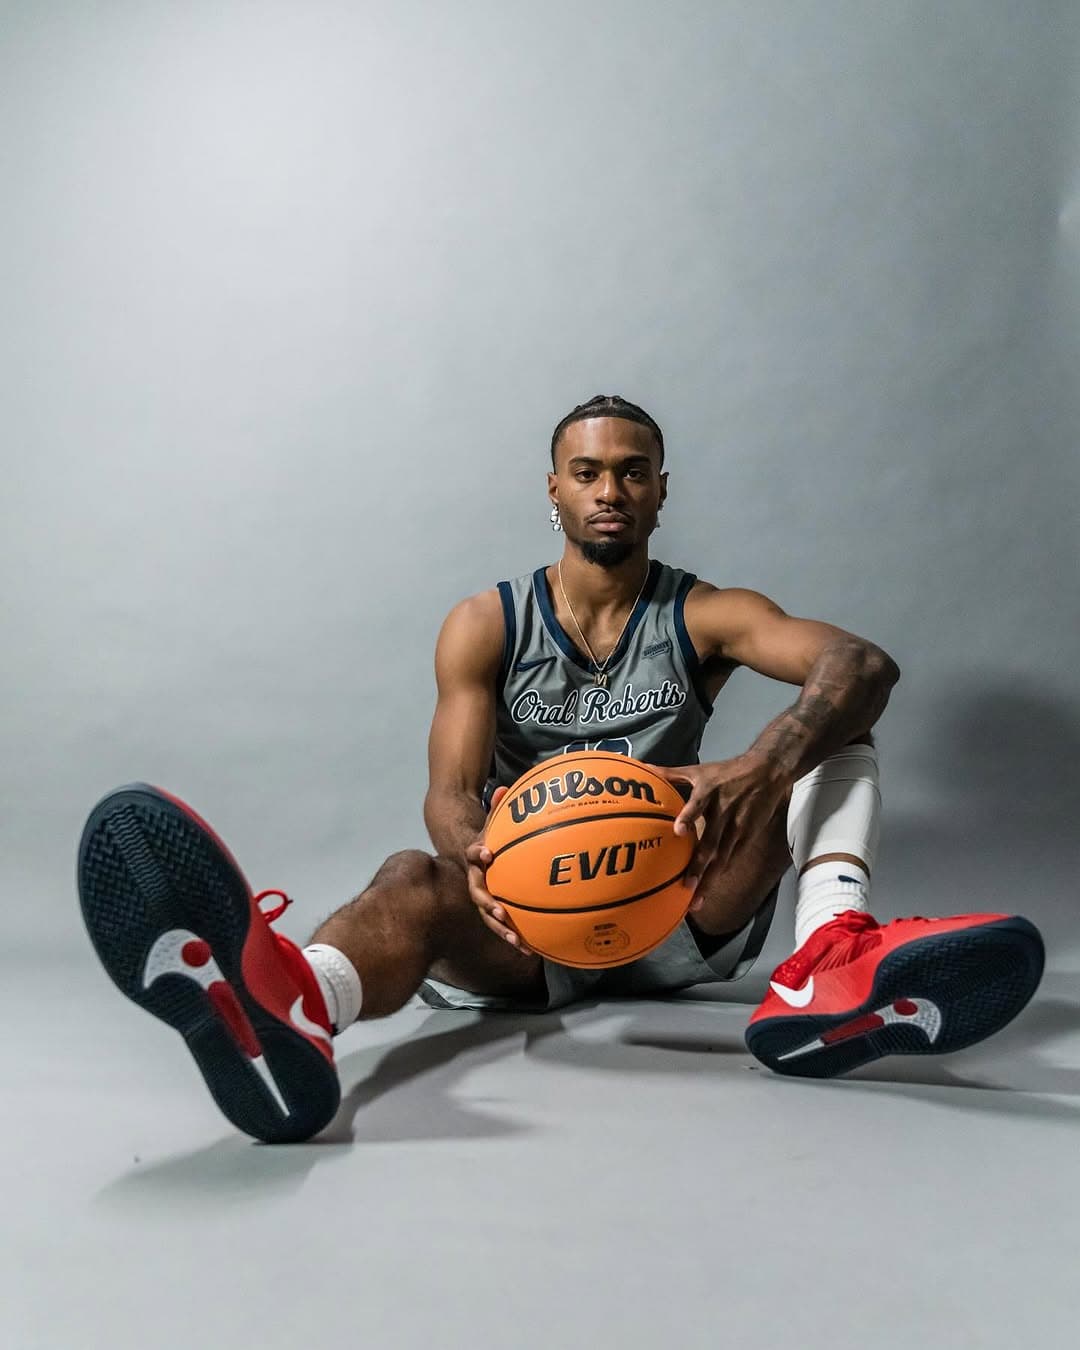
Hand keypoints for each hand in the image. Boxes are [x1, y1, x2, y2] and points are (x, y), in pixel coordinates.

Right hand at [463, 787, 535, 956]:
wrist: (473, 854)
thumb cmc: (488, 837)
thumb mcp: (492, 822)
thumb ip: (498, 808)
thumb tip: (504, 787)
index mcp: (475, 857)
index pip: (473, 853)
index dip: (478, 852)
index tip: (488, 854)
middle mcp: (476, 879)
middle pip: (478, 894)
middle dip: (489, 904)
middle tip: (501, 911)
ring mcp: (484, 897)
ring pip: (489, 916)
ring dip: (502, 929)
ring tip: (516, 941)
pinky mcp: (495, 909)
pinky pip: (503, 925)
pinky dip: (514, 936)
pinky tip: (530, 950)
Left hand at [651, 754, 788, 911]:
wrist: (766, 773)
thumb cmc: (727, 772)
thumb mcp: (699, 770)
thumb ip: (670, 773)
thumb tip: (644, 769)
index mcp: (708, 793)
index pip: (697, 805)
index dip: (688, 817)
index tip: (678, 831)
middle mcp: (723, 812)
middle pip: (711, 842)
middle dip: (699, 866)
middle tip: (687, 886)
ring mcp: (737, 827)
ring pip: (722, 857)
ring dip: (709, 879)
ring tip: (696, 900)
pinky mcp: (747, 836)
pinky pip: (732, 858)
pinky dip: (720, 873)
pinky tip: (709, 889)